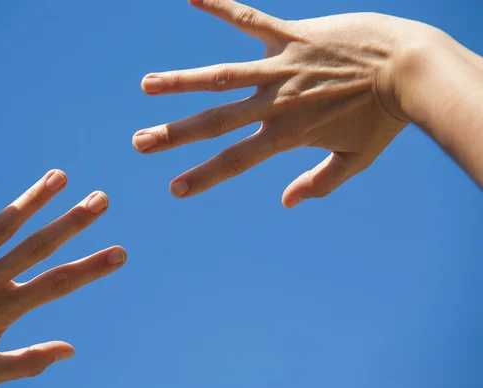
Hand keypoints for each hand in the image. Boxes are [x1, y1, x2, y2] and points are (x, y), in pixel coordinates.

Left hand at [0, 161, 126, 387]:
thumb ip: (31, 361)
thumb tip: (71, 350)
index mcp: (3, 311)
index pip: (57, 285)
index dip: (92, 268)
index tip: (120, 253)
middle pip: (36, 247)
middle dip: (72, 222)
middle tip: (100, 199)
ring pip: (0, 226)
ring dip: (32, 199)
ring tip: (59, 176)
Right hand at [133, 0, 429, 206]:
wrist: (411, 68)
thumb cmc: (383, 117)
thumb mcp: (356, 159)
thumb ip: (320, 183)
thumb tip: (287, 203)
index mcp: (287, 134)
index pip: (236, 161)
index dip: (203, 177)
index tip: (173, 188)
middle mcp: (276, 103)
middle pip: (217, 122)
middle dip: (175, 134)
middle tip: (139, 142)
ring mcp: (281, 67)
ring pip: (223, 75)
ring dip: (182, 81)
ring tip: (148, 84)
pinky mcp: (292, 35)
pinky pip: (249, 18)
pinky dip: (219, 5)